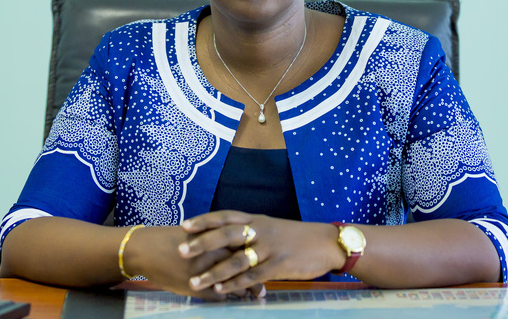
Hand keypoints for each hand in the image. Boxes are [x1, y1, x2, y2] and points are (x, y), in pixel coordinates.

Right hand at [124, 225, 262, 300]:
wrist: (145, 249)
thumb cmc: (171, 238)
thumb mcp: (196, 233)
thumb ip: (216, 239)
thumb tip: (236, 245)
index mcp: (213, 238)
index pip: (242, 249)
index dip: (256, 259)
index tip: (266, 267)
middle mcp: (210, 255)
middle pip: (241, 269)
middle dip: (255, 280)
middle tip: (264, 290)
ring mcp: (202, 272)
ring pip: (230, 285)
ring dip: (242, 293)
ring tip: (252, 297)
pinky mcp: (192, 286)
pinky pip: (215, 296)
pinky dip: (224, 298)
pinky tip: (228, 299)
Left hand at [178, 211, 343, 294]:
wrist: (326, 243)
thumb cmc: (295, 236)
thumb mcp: (271, 227)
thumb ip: (249, 232)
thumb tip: (224, 239)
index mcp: (257, 220)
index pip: (226, 216)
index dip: (204, 220)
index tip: (184, 225)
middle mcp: (260, 231)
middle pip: (226, 234)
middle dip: (202, 243)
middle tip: (181, 250)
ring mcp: (270, 248)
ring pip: (236, 259)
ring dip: (214, 272)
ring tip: (196, 282)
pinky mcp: (279, 266)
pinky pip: (252, 276)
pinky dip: (235, 284)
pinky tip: (221, 290)